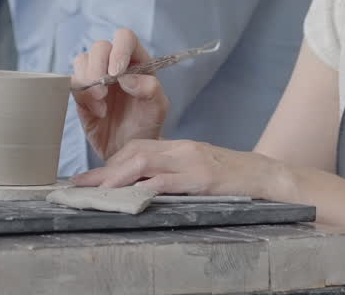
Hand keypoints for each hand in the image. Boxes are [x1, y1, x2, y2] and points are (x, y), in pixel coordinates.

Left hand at [71, 138, 292, 200]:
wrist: (264, 176)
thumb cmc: (229, 176)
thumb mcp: (196, 170)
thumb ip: (170, 174)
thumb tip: (140, 189)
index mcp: (177, 147)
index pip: (136, 148)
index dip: (109, 163)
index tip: (88, 179)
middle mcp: (180, 150)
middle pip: (133, 152)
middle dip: (104, 170)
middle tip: (80, 186)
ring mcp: (191, 162)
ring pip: (144, 163)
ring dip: (116, 177)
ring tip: (96, 192)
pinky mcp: (202, 179)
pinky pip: (167, 181)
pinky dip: (145, 188)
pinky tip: (130, 197)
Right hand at [72, 29, 169, 160]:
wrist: (129, 150)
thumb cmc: (147, 125)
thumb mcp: (158, 108)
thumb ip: (150, 89)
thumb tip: (126, 78)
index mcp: (136, 60)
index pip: (124, 38)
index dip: (119, 50)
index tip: (117, 72)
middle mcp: (114, 64)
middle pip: (99, 47)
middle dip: (98, 66)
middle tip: (104, 89)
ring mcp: (96, 78)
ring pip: (81, 60)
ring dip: (88, 80)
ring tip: (101, 103)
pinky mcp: (81, 93)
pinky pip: (72, 83)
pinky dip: (82, 95)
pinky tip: (97, 111)